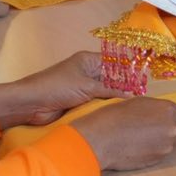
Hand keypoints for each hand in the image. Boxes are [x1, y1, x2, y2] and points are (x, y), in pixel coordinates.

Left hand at [0, 51, 129, 128]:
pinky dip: (104, 108)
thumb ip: (111, 90)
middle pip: (111, 78)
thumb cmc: (57, 87)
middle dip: (123, 87)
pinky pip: (97, 104)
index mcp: (88, 61)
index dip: (128, 71)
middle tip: (141, 97)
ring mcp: (83, 88)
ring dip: (114, 99)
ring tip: (133, 107)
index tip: (143, 81)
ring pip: (105, 93)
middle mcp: (87, 72)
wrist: (31, 104)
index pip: (114, 62)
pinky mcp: (79, 102)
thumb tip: (131, 95)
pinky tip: (117, 114)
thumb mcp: (87, 86)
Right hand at [67, 96, 175, 170]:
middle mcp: (173, 129)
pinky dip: (151, 153)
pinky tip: (135, 148)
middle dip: (171, 135)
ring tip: (139, 139)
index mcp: (170, 111)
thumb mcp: (140, 104)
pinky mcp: (156, 161)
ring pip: (169, 147)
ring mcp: (166, 147)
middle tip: (150, 133)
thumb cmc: (115, 115)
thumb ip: (159, 111)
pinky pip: (159, 156)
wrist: (101, 138)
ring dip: (160, 144)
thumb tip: (166, 118)